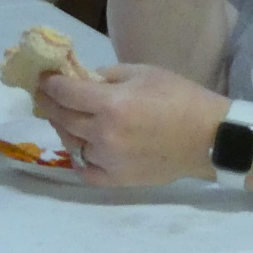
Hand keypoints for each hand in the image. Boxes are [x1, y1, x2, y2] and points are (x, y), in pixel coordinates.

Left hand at [39, 63, 227, 186]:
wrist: (209, 137)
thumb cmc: (179, 97)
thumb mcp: (142, 72)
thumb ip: (107, 75)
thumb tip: (81, 79)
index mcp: (111, 105)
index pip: (65, 93)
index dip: (49, 83)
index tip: (43, 77)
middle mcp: (104, 135)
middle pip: (62, 117)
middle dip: (49, 103)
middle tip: (44, 94)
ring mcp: (109, 160)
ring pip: (70, 142)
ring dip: (63, 127)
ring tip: (64, 116)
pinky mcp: (117, 179)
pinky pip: (85, 169)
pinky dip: (79, 157)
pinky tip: (80, 145)